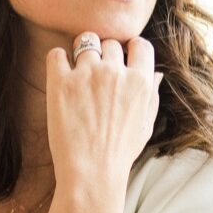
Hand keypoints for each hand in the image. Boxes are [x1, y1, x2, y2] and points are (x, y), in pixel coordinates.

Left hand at [44, 32, 162, 185]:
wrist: (92, 172)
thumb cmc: (120, 153)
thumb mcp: (146, 125)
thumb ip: (151, 95)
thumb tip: (155, 74)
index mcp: (140, 81)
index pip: (140, 44)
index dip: (130, 49)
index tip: (120, 60)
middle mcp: (115, 72)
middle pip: (110, 42)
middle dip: (104, 53)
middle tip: (95, 73)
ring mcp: (88, 74)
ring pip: (85, 41)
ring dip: (81, 53)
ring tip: (76, 72)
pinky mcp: (61, 82)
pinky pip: (57, 54)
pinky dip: (58, 60)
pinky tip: (60, 74)